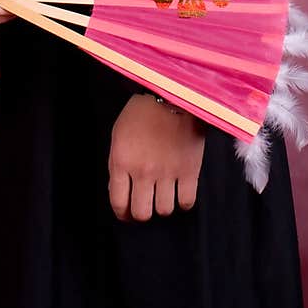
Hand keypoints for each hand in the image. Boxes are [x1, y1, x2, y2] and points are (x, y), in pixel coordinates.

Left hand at [108, 93, 205, 221]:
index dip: (123, 213)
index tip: (127, 213)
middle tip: (146, 205)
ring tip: (164, 195)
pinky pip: (186, 202)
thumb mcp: (119, 134)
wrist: (173, 94)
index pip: (119, 202)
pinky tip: (180, 192)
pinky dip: (183, 202)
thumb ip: (118, 163)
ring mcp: (167, 172)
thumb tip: (121, 189)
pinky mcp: (189, 170)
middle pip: (142, 213)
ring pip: (164, 210)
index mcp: (122, 161)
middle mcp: (143, 171)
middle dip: (142, 213)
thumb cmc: (143, 112)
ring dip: (163, 206)